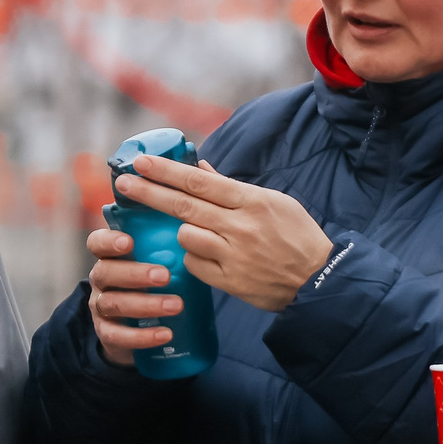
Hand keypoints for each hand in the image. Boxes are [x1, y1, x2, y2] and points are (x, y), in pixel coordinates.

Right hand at [85, 227, 181, 365]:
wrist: (135, 332)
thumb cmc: (151, 286)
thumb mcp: (156, 266)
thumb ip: (168, 253)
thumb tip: (201, 241)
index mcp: (111, 258)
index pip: (97, 243)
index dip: (108, 241)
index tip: (129, 242)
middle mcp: (101, 281)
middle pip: (105, 272)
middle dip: (135, 274)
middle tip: (165, 276)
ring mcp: (100, 308)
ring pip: (114, 303)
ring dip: (146, 304)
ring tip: (176, 305)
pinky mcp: (106, 334)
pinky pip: (119, 336)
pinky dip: (143, 336)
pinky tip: (165, 334)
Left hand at [110, 154, 333, 312]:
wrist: (319, 281)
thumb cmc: (297, 236)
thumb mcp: (274, 202)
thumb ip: (233, 188)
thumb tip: (201, 169)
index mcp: (253, 201)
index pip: (200, 182)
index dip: (167, 171)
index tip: (141, 161)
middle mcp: (240, 226)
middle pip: (183, 206)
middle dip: (149, 192)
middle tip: (123, 182)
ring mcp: (233, 255)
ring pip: (185, 236)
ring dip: (182, 231)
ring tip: (197, 232)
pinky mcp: (229, 281)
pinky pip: (193, 264)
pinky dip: (193, 257)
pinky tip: (206, 255)